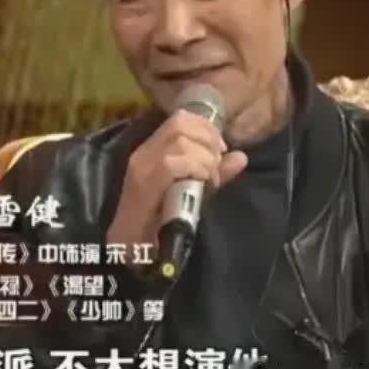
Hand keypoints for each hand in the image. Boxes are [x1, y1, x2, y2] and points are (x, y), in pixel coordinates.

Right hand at [106, 109, 247, 263]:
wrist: (127, 250)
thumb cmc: (158, 224)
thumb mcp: (192, 193)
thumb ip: (213, 173)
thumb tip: (240, 156)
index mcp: (152, 150)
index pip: (180, 119)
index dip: (206, 128)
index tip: (219, 150)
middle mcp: (145, 152)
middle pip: (182, 124)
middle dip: (208, 141)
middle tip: (214, 166)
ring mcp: (142, 165)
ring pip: (181, 141)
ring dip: (204, 158)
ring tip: (207, 179)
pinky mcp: (144, 182)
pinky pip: (174, 162)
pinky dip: (195, 169)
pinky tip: (201, 184)